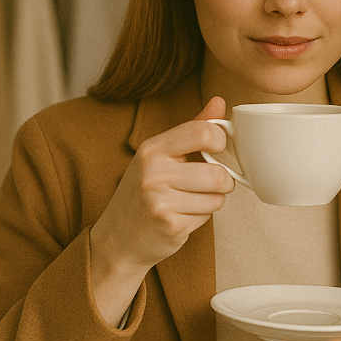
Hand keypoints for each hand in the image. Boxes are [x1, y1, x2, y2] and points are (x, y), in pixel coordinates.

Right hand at [90, 96, 234, 324]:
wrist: (118, 239)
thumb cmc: (142, 193)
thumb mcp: (160, 155)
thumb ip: (192, 128)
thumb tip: (219, 101)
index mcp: (152, 149)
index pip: (203, 132)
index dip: (220, 141)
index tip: (216, 150)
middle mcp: (153, 172)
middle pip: (217, 173)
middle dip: (221, 182)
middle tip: (207, 184)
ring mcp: (160, 201)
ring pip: (217, 198)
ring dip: (211, 201)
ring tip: (190, 201)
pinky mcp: (170, 225)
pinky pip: (207, 217)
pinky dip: (200, 218)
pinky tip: (181, 217)